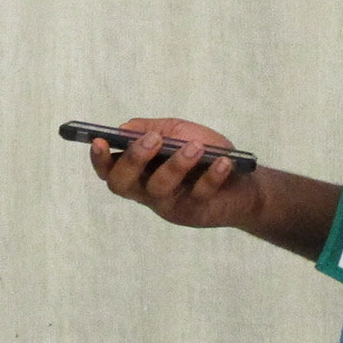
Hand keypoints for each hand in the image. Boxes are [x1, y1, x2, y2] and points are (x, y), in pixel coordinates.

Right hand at [91, 118, 261, 230]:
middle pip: (122, 184)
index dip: (99, 159)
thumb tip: (123, 129)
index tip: (99, 141)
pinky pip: (198, 194)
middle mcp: (146, 190)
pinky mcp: (193, 212)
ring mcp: (169, 204)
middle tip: (153, 140)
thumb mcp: (177, 132)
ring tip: (195, 147)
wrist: (244, 181)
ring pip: (159, 188)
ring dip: (176, 164)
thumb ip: (151, 129)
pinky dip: (212, 176)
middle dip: (133, 160)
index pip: (108, 169)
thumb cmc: (204, 152)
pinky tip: (222, 162)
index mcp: (138, 171)